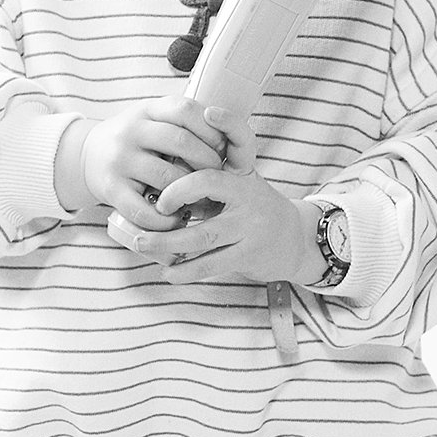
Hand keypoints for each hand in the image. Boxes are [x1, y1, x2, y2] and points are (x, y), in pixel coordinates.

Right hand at [79, 93, 227, 231]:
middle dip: (208, 163)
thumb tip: (229, 140)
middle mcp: (132, 130)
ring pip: (167, 177)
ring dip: (190, 194)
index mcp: (148, 110)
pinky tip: (175, 219)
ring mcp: (120, 159)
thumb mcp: (153, 119)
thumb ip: (184, 124)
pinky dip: (165, 220)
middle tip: (217, 178)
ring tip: (201, 201)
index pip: (186, 110)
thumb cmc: (135, 141)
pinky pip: (143, 209)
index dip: (211, 129)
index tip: (222, 147)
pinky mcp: (110, 188)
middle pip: (181, 142)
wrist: (86, 156)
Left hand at [128, 106, 313, 285]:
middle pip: (206, 188)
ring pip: (202, 234)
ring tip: (142, 244)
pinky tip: (168, 274)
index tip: (163, 185)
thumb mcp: (239, 183)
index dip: (186, 173)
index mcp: (241, 174)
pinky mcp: (250, 254)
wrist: (294, 239)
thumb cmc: (253, 208)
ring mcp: (250, 227)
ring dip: (167, 242)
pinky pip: (211, 263)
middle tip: (148, 209)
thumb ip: (207, 177)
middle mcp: (248, 196)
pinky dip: (186, 271)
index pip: (215, 161)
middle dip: (171, 197)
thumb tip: (154, 176)